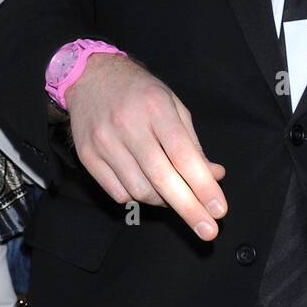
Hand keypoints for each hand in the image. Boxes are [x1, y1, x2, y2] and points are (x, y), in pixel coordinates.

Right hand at [64, 54, 227, 239]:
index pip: (183, 155)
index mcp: (155, 108)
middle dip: (189, 209)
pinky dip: (137, 197)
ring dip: (163, 202)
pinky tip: (146, 187)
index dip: (203, 186)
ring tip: (174, 195)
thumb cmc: (139, 92)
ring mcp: (104, 142)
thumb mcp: (172, 105)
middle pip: (162, 178)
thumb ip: (193, 143)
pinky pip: (117, 192)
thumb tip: (214, 176)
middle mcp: (127, 125)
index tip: (219, 210)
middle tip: (209, 231)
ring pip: (139, 190)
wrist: (89, 75)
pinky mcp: (87, 156)